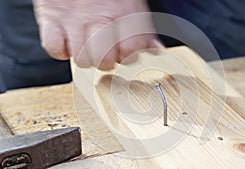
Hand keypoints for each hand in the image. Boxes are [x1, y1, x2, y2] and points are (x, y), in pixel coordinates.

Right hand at [34, 0, 157, 69]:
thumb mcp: (132, 4)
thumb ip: (143, 29)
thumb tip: (154, 49)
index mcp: (125, 14)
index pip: (131, 51)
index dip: (128, 56)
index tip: (124, 51)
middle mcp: (101, 17)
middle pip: (105, 61)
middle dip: (105, 60)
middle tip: (103, 49)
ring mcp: (75, 19)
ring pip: (81, 59)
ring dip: (84, 55)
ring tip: (84, 41)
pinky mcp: (52, 18)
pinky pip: (55, 48)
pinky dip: (60, 49)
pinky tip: (67, 39)